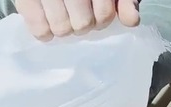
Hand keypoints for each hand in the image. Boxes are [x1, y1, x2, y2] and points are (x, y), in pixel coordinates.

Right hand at [15, 0, 139, 40]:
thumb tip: (131, 20)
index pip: (103, 14)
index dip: (103, 16)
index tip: (98, 10)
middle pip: (83, 24)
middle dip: (83, 23)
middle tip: (79, 13)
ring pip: (62, 29)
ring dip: (65, 27)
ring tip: (63, 15)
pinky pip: (39, 29)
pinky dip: (44, 32)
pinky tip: (48, 22)